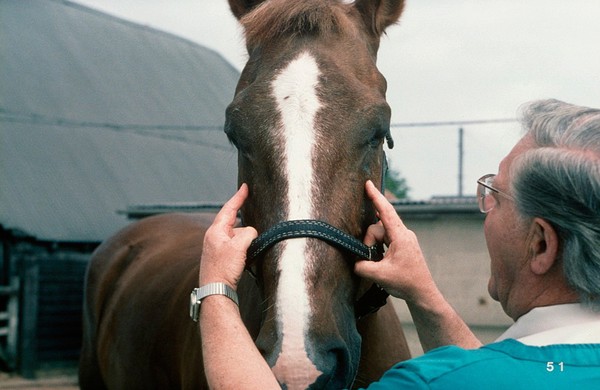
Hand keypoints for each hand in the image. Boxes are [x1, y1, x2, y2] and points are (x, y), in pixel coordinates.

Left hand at [199, 184, 257, 288]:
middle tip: (253, 226)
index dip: (238, 197)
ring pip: (236, 237)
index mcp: (216, 231)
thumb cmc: (224, 270)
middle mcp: (214, 238)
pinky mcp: (221, 259)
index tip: (245, 187)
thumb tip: (251, 233)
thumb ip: (248, 233)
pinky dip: (243, 249)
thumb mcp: (239, 246)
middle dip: (245, 225)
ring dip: (245, 240)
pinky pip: (235, 247)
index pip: (229, 208)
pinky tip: (246, 258)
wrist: (215, 292)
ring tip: (249, 251)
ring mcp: (216, 249)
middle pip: (233, 223)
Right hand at [355, 181, 436, 304]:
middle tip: (369, 259)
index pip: (385, 211)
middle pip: (378, 226)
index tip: (368, 184)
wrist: (423, 293)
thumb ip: (361, 266)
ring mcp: (405, 239)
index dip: (375, 197)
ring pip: (382, 234)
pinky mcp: (404, 246)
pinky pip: (387, 239)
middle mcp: (404, 234)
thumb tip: (355, 262)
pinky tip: (378, 258)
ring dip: (374, 246)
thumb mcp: (379, 275)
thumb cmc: (405, 283)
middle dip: (369, 241)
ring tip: (376, 263)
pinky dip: (379, 247)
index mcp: (400, 236)